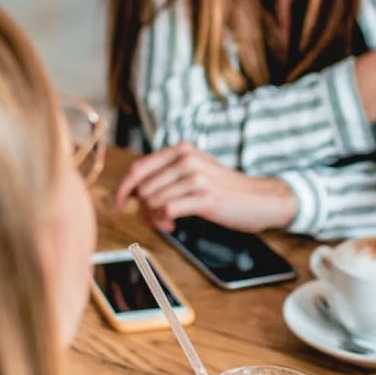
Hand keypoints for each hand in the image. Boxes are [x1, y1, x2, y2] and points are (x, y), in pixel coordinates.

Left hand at [112, 143, 296, 232]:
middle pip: (142, 188)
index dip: (122, 189)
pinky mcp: (204, 197)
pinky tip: (174, 224)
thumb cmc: (223, 189)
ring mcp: (196, 177)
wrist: (259, 199)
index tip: (117, 205)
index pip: (138, 169)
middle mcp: (186, 159)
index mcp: (181, 151)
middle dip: (143, 208)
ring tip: (169, 221)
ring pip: (152, 201)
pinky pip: (166, 210)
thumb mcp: (194, 172)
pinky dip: (164, 221)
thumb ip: (166, 175)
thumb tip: (132, 193)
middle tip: (158, 219)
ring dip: (155, 217)